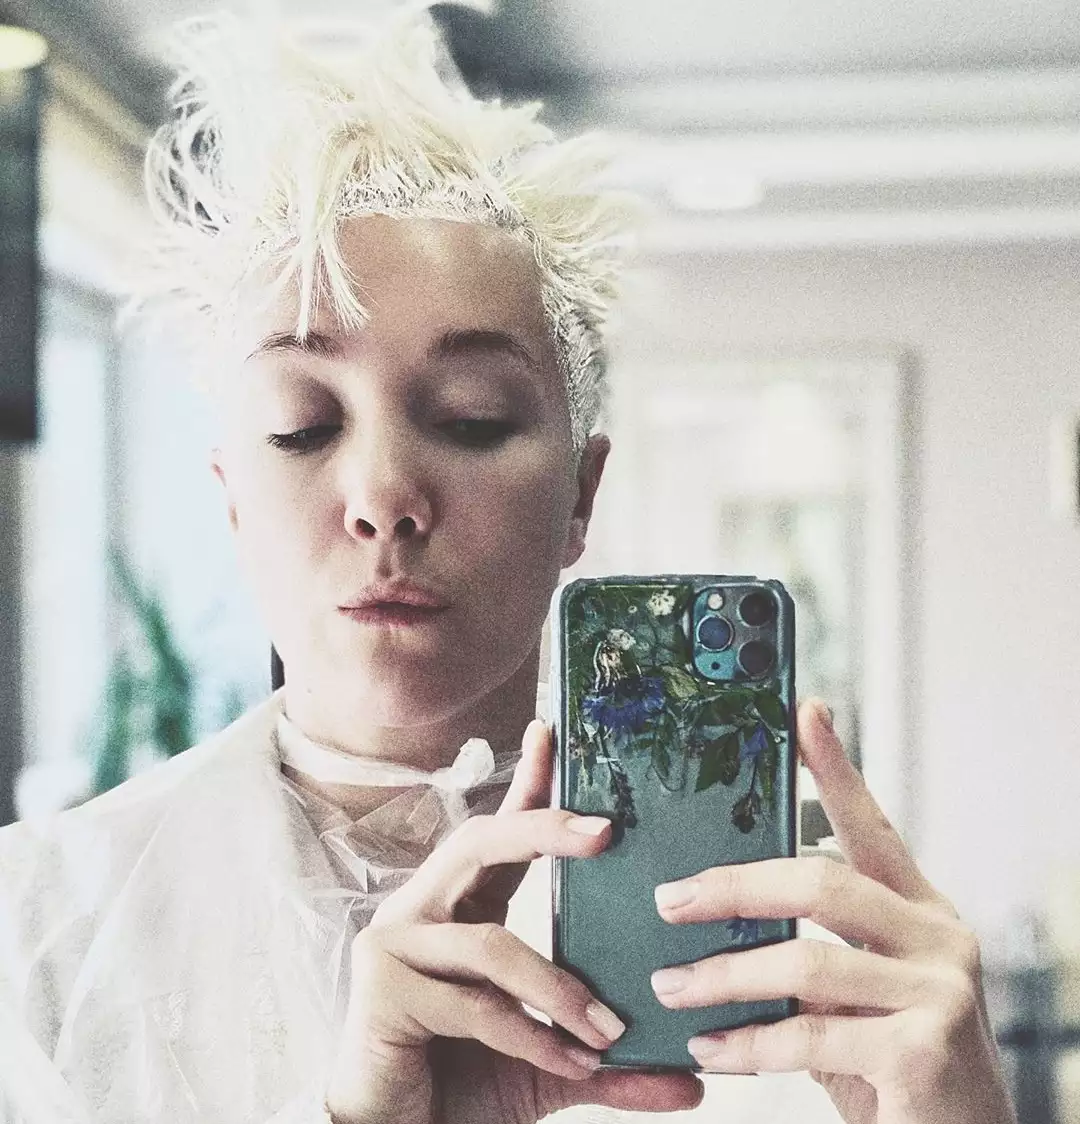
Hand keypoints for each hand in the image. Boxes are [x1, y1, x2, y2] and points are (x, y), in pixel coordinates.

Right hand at [326, 719, 702, 1123]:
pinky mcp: (382, 987)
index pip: (497, 831)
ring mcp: (395, 944)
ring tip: (609, 1031)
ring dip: (558, 989)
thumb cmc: (461, 1085)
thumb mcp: (549, 1067)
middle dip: (541, 828)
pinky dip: (531, 1034)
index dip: (524, 783)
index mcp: (459, 908)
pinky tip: (570, 1063)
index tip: (551, 733)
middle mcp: (421, 910)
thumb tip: (695, 1081)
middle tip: (605, 832)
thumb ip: (611, 1066)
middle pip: (480, 843)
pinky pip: (476, 1002)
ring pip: (490, 941)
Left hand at [649, 698, 1017, 1123]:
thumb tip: (715, 903)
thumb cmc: (893, 1061)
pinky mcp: (924, 1051)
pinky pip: (811, 1034)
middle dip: (732, 886)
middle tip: (667, 901)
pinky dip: (747, 1044)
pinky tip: (708, 1048)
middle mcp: (939, 935)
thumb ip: (814, 944)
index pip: (871, 824)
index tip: (801, 711)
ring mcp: (940, 991)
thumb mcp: (859, 991)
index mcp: (920, 909)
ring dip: (723, 975)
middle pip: (821, 879)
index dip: (834, 766)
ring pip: (805, 959)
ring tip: (669, 987)